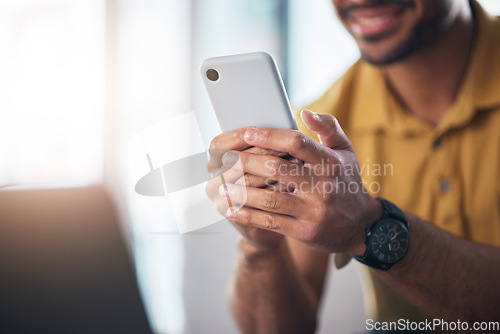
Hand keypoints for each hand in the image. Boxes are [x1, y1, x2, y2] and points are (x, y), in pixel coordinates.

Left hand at [219, 110, 382, 254]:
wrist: (361, 226)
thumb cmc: (346, 182)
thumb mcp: (345, 151)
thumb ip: (327, 128)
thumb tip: (305, 112)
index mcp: (331, 162)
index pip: (297, 143)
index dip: (269, 136)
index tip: (247, 134)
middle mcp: (323, 186)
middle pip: (276, 169)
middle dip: (246, 163)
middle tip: (226, 159)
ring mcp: (313, 211)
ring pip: (269, 198)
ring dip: (241, 192)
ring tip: (222, 184)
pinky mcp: (305, 232)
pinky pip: (270, 222)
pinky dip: (247, 215)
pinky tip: (231, 209)